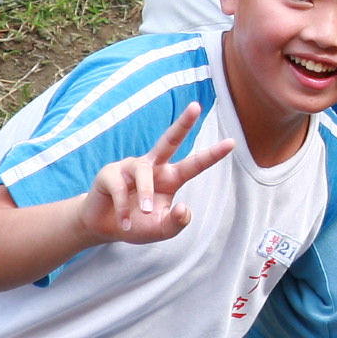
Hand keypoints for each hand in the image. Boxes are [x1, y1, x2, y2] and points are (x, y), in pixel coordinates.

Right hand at [75, 105, 232, 246]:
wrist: (104, 229)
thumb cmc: (138, 225)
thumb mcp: (161, 230)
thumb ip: (176, 223)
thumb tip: (184, 208)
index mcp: (170, 178)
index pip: (194, 164)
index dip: (212, 154)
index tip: (232, 142)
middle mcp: (153, 167)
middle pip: (170, 140)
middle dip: (183, 123)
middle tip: (196, 106)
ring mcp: (130, 167)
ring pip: (144, 171)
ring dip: (147, 194)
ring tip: (144, 214)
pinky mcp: (110, 173)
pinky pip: (120, 187)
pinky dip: (124, 207)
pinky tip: (124, 222)